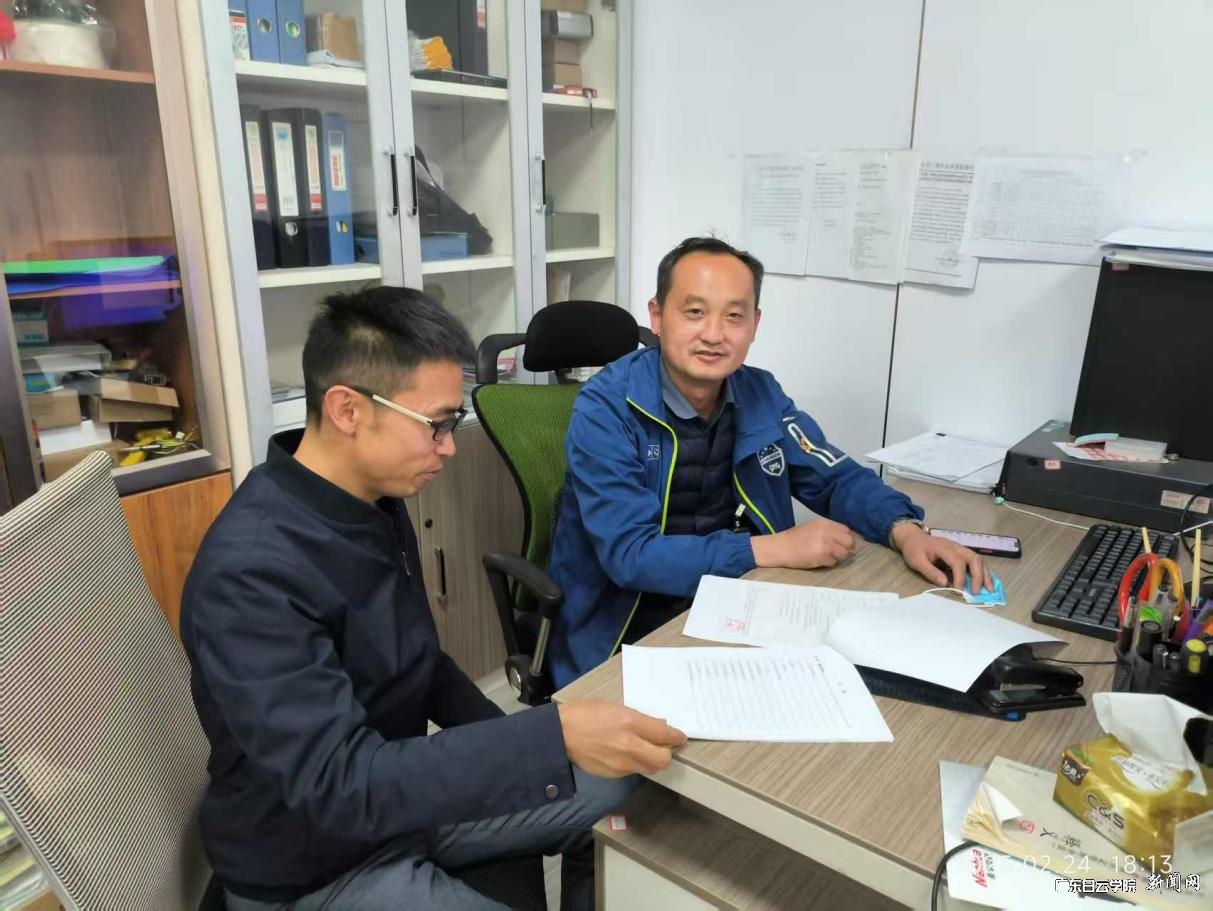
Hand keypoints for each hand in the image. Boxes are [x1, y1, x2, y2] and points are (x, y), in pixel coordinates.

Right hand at [556, 700, 687, 777]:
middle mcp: (629, 745)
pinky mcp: (613, 774)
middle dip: (666, 753)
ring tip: (643, 749)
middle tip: (663, 746)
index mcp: (630, 722)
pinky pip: (633, 770)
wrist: (560, 733)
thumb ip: (638, 719)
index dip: (676, 737)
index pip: (664, 735)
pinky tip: (624, 754)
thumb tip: (657, 727)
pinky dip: (635, 763)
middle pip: (663, 759)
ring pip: (649, 768)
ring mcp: (621, 763)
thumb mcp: (615, 707)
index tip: (680, 738)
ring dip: (651, 759)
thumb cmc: (586, 713)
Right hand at [751, 518, 855, 569]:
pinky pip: (833, 562)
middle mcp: (827, 532)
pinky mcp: (822, 557)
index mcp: (824, 523)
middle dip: (845, 548)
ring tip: (826, 557)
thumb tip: (842, 538)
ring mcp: (825, 545)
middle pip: (849, 542)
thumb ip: (827, 530)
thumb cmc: (794, 538)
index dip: (845, 538)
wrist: (780, 547)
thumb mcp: (812, 527)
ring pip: (843, 553)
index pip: (846, 530)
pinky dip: (828, 563)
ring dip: (837, 557)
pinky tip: (819, 561)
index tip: (840, 543)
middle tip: (837, 552)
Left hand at [892, 524, 992, 594]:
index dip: (960, 578)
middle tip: (978, 592)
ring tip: (989, 589)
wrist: (913, 537)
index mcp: (944, 548)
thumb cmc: (914, 549)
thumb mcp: (916, 561)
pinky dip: (982, 572)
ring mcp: (960, 549)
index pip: (957, 563)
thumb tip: (945, 584)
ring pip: (978, 560)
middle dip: (979, 576)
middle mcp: (956, 547)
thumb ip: (930, 572)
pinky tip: (985, 582)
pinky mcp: (962, 553)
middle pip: (974, 559)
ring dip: (985, 574)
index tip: (959, 592)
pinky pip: (976, 561)